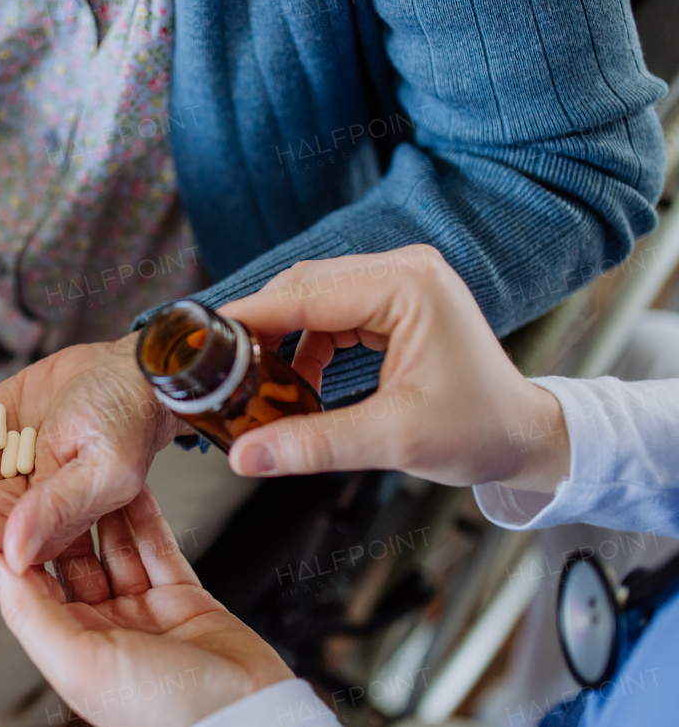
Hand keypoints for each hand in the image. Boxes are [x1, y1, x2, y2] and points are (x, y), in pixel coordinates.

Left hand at [0, 488, 292, 726]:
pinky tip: (133, 489)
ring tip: (91, 471)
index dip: (21, 546)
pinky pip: (157, 549)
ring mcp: (143, 612)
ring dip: (104, 514)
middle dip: (63, 522)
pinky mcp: (182, 597)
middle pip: (73, 564)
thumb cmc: (160, 708)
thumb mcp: (78, 661)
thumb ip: (31, 612)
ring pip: (116, 551)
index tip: (9, 503)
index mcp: (70, 650)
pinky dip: (145, 519)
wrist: (243, 719)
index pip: (32, 588)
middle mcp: (102, 630)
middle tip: (52, 476)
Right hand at [220, 245, 569, 491]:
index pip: (305, 294)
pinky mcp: (395, 302)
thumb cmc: (478, 431)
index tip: (202, 343)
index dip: (249, 319)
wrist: (524, 437)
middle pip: (302, 287)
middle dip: (260, 328)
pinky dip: (305, 345)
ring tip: (256, 383)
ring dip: (281, 338)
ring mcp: (400, 283)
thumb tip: (245, 455)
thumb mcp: (391, 439)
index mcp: (408, 286)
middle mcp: (403, 270)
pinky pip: (331, 313)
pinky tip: (295, 381)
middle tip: (219, 369)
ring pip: (312, 299)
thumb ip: (312, 444)